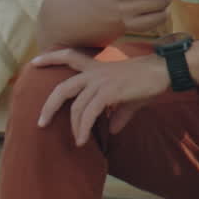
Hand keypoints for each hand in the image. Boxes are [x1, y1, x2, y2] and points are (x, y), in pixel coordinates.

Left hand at [33, 48, 169, 145]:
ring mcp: (101, 81)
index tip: (34, 62)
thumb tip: (113, 130)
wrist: (163, 71)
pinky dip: (83, 128)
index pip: (70, 57)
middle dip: (49, 106)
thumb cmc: (148, 82)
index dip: (51, 58)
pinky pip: (89, 112)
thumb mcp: (129, 97)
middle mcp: (96, 73)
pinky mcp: (109, 92)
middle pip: (63, 88)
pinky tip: (82, 139)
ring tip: (76, 141)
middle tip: (40, 122)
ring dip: (74, 126)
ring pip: (76, 106)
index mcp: (98, 68)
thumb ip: (118, 113)